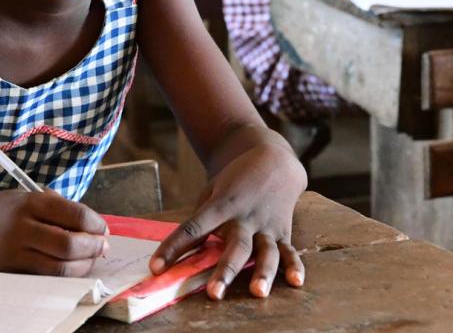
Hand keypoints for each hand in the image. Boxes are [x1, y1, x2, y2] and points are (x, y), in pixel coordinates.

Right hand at [0, 189, 108, 275]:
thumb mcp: (19, 197)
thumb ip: (49, 204)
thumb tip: (85, 219)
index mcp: (29, 203)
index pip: (73, 214)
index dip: (95, 223)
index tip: (102, 228)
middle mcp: (23, 227)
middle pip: (70, 243)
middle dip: (94, 247)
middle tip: (103, 246)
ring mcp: (16, 253)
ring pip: (60, 266)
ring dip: (84, 265)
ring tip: (92, 260)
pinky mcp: (12, 272)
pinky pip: (46, 276)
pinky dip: (66, 274)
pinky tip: (73, 269)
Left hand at [152, 144, 305, 299]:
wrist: (273, 160)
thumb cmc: (234, 181)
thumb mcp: (213, 191)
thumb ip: (203, 218)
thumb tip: (187, 250)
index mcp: (221, 204)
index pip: (194, 227)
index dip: (173, 248)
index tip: (156, 268)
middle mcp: (245, 216)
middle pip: (234, 246)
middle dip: (224, 271)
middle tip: (214, 293)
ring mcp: (266, 225)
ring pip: (265, 252)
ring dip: (262, 273)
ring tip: (258, 292)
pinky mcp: (283, 231)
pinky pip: (289, 251)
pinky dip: (294, 266)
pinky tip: (296, 282)